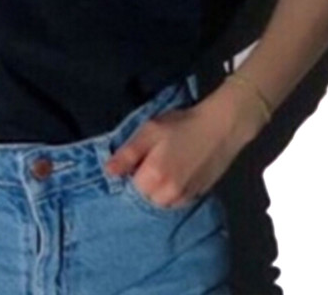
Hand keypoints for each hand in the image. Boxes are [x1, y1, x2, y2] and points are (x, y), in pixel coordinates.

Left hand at [103, 92, 260, 208]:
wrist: (220, 128)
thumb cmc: (181, 125)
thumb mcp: (149, 131)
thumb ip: (127, 154)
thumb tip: (108, 172)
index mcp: (154, 177)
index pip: (129, 188)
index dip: (131, 172)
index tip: (138, 159)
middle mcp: (169, 194)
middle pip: (145, 198)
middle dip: (143, 183)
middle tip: (152, 159)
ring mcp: (185, 198)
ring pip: (160, 202)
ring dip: (157, 190)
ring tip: (165, 165)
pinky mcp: (197, 197)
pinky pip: (176, 202)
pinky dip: (171, 192)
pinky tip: (176, 172)